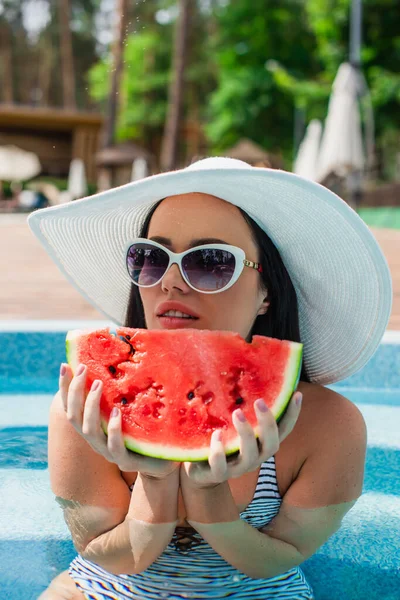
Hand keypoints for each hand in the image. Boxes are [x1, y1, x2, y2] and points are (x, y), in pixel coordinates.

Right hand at [59, 363, 179, 478]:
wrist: (163, 459)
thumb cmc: (143, 430)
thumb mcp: (129, 407)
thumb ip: (118, 392)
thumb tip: (115, 361)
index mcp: (93, 425)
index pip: (70, 406)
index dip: (65, 387)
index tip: (65, 365)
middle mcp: (96, 439)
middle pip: (73, 416)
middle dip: (75, 391)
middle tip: (84, 368)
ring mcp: (108, 451)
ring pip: (89, 430)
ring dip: (91, 405)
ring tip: (98, 384)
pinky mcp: (125, 461)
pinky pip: (114, 446)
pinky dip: (113, 428)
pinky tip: (116, 412)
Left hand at [180, 392, 301, 487]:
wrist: (200, 471)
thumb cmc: (223, 438)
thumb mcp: (234, 422)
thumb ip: (246, 406)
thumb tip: (253, 373)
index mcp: (262, 443)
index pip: (284, 430)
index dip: (293, 414)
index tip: (297, 393)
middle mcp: (255, 457)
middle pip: (271, 444)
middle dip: (268, 423)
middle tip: (259, 401)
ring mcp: (237, 468)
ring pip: (249, 456)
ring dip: (245, 434)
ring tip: (237, 413)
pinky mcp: (216, 475)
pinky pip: (220, 468)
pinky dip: (219, 451)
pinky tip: (216, 434)